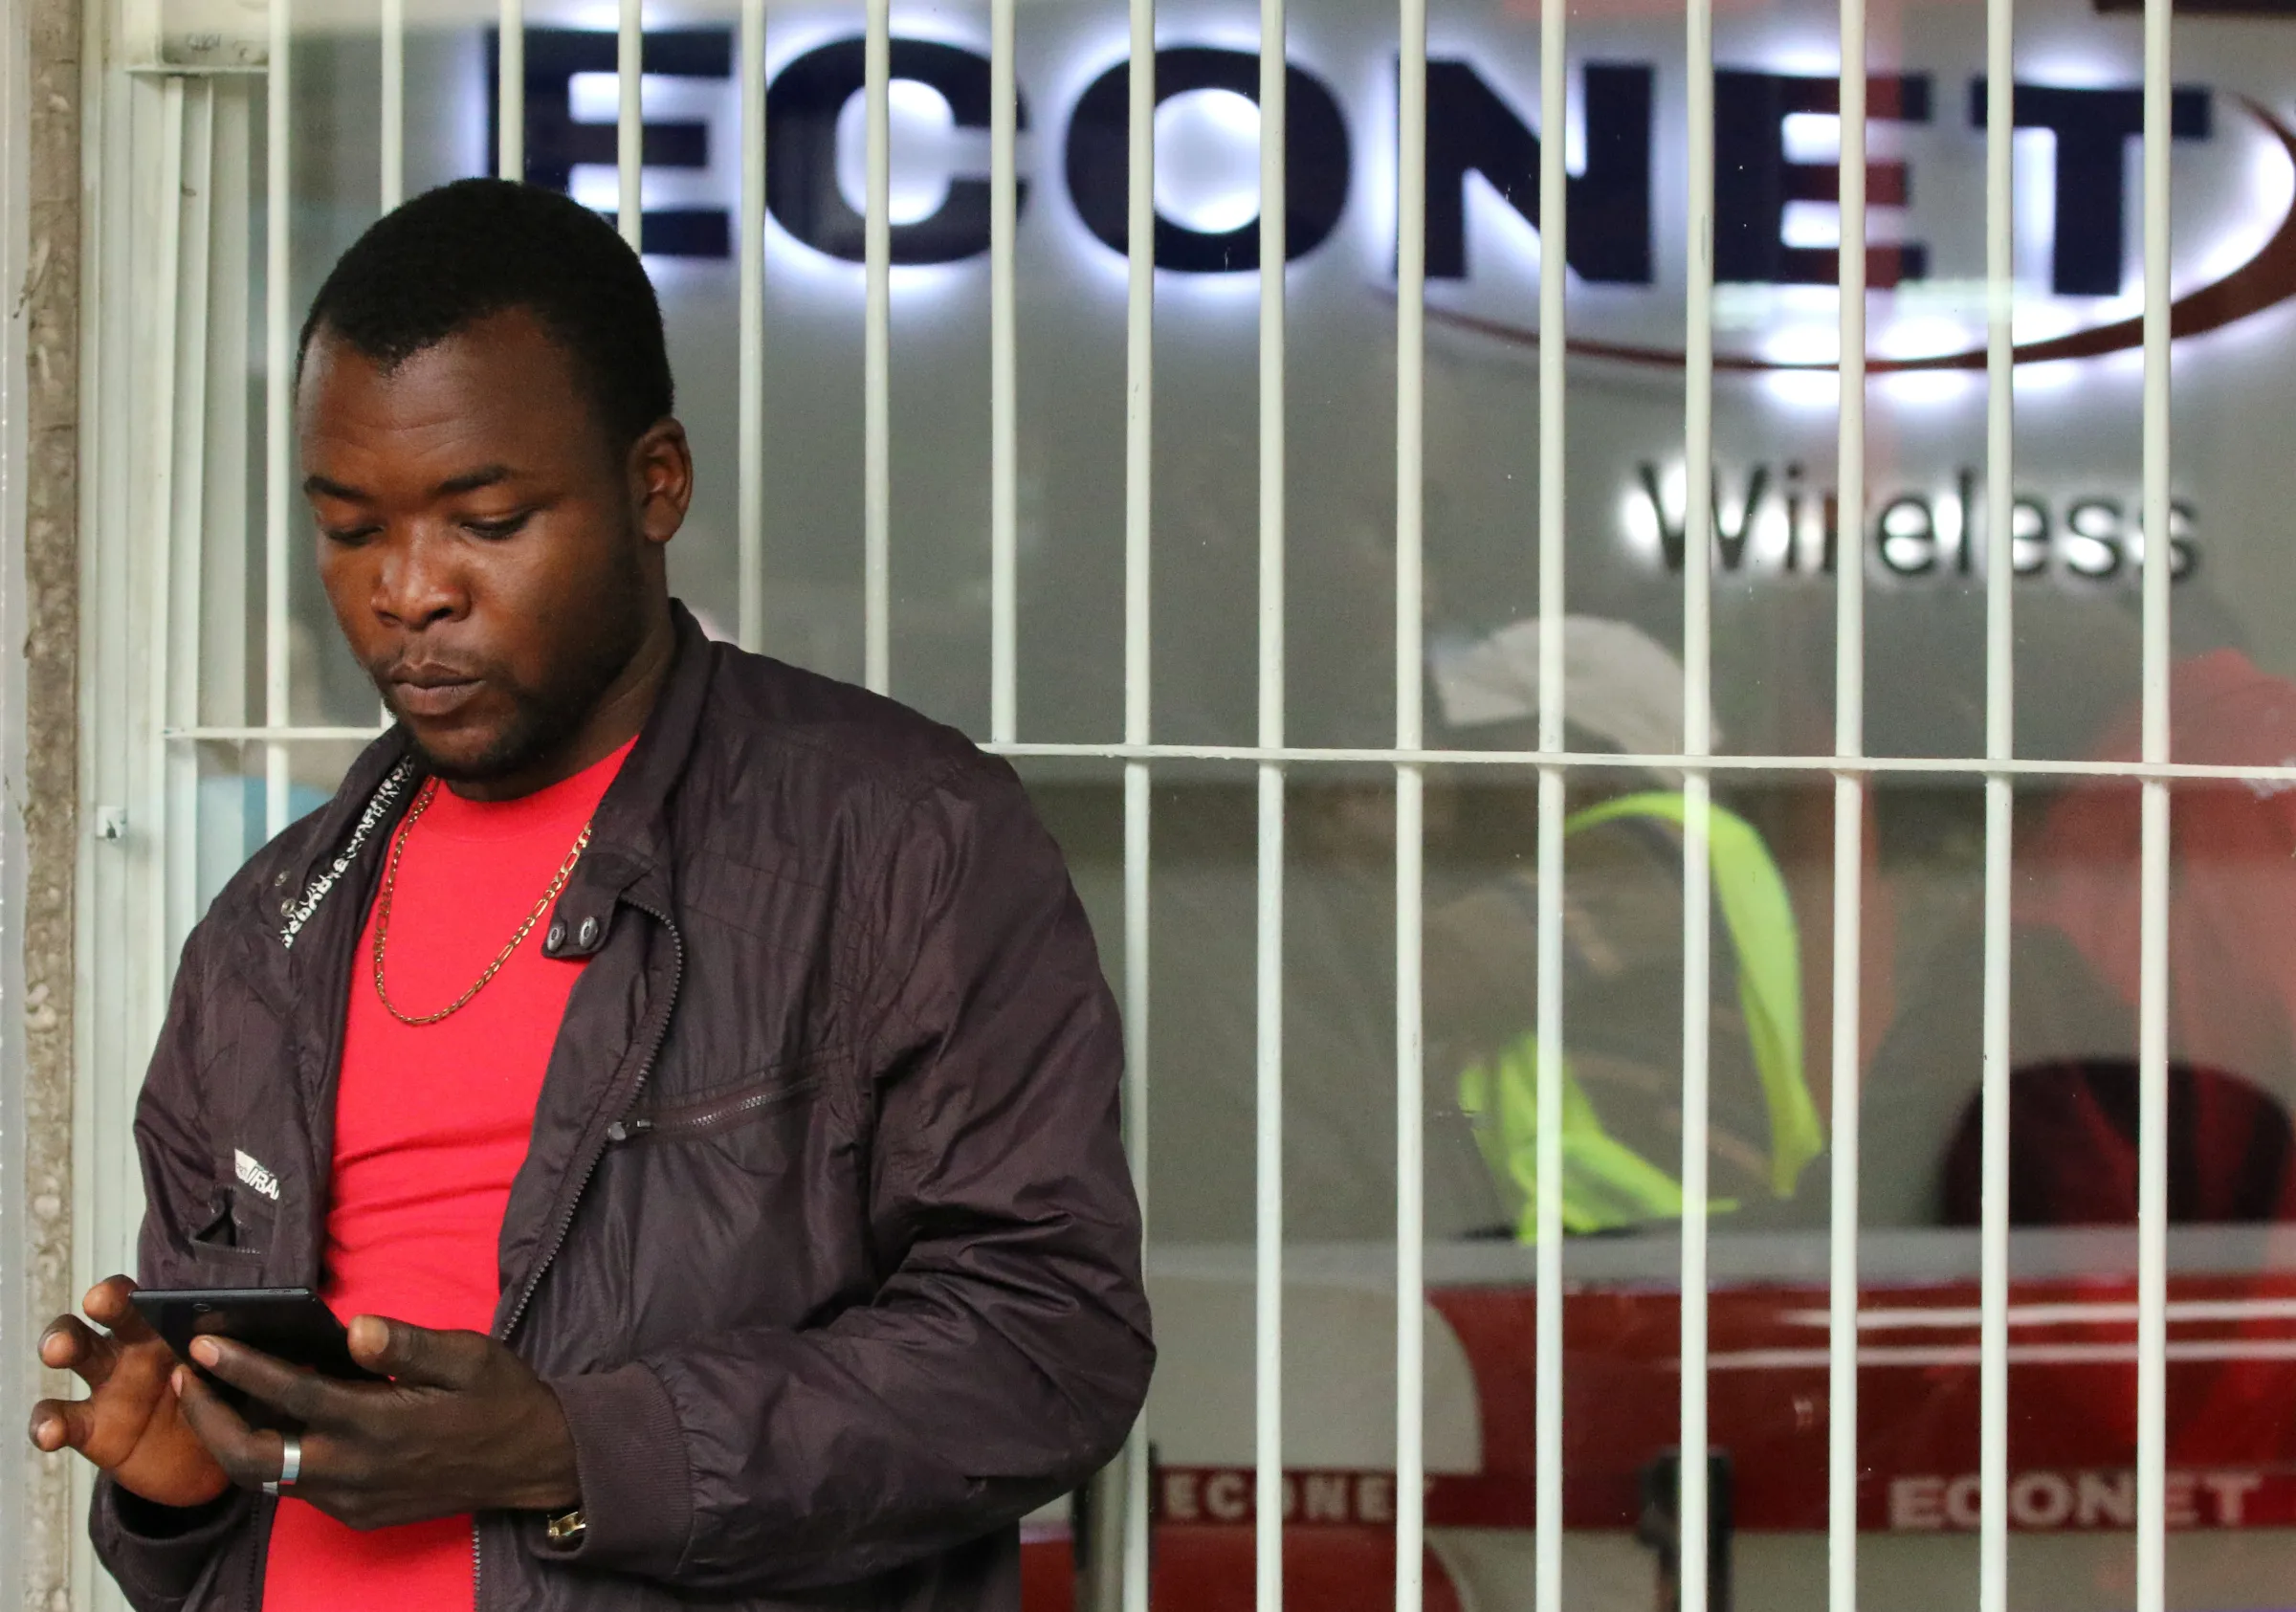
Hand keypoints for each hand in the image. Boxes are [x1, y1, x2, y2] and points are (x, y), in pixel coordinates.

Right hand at [28, 1275, 230, 1508]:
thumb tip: (295, 1328)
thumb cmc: (226, 1404)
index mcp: (175, 1329)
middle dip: (103, 1301)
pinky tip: (50, 1431)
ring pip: (78, 1353)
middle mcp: (135, 1347)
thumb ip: (253, 1354)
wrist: (210, 1464)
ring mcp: (109, 1386)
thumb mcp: (245, 1378)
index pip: (156, 1296)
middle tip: (100, 1302)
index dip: (146, 1286)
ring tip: (58, 1350)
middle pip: (112, 1314)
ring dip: (63, 1343)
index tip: (142, 1287)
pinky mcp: (92, 1428)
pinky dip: (48, 1423)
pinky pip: (62, 1420)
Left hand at [174, 1315, 579, 1530]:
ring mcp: (353, 1499)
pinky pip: (293, 1489)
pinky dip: (265, 1457)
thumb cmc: (501, 1398)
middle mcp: (356, 1470)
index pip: (292, 1396)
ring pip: (264, 1479)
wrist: (534, 1462)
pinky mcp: (358, 1513)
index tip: (204, 1344)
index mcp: (381, 1425)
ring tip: (210, 1397)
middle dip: (208, 1417)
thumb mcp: (469, 1356)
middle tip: (189, 1376)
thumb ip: (407, 1344)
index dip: (241, 1370)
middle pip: (251, 1455)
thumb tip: (354, 1329)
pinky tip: (264, 1424)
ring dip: (229, 1439)